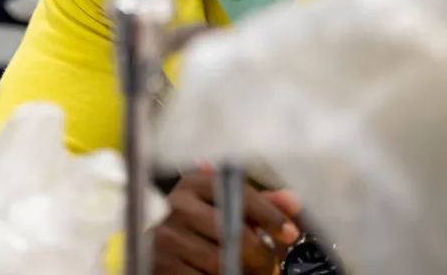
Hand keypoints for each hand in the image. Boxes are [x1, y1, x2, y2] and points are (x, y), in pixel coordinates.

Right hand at [152, 170, 301, 274]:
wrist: (160, 252)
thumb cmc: (199, 230)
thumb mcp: (225, 211)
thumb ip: (259, 206)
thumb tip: (291, 201)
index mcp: (194, 185)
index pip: (238, 193)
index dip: (270, 215)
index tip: (289, 233)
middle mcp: (176, 205)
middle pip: (234, 233)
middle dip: (260, 256)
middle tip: (270, 266)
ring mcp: (166, 235)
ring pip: (220, 261)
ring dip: (241, 273)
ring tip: (244, 272)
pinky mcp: (161, 263)